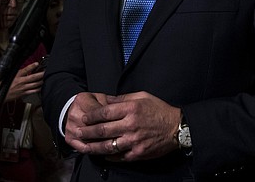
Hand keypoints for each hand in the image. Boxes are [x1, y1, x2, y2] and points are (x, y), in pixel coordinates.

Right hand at [5, 62, 44, 101]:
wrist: (0, 95)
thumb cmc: (3, 85)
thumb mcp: (9, 75)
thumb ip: (17, 72)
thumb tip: (23, 68)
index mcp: (16, 76)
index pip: (25, 69)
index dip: (32, 66)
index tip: (37, 63)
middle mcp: (21, 81)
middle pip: (33, 77)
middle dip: (41, 74)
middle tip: (46, 71)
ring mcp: (23, 88)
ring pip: (35, 84)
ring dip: (41, 81)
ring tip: (46, 78)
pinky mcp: (24, 93)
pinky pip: (33, 91)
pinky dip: (38, 89)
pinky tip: (41, 87)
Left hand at [65, 91, 180, 161]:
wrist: (177, 127)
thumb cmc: (159, 110)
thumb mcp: (142, 97)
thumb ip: (123, 99)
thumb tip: (106, 101)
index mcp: (131, 109)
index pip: (105, 113)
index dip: (91, 116)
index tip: (84, 118)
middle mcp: (130, 125)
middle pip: (102, 130)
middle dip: (87, 132)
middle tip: (78, 132)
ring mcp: (134, 141)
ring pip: (107, 146)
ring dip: (93, 147)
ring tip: (83, 146)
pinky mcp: (138, 153)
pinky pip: (119, 157)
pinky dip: (108, 156)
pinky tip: (102, 155)